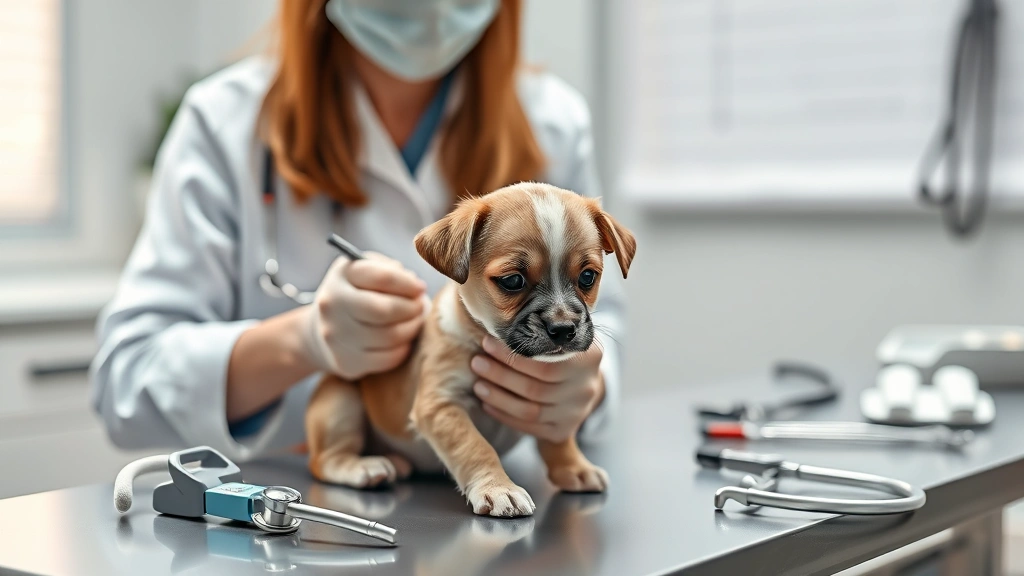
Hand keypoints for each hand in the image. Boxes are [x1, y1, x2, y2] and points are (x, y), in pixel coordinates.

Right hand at [301, 252, 426, 379]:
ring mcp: (336, 335)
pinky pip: (387, 358)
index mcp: (342, 274)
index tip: (420, 288)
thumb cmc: (358, 293)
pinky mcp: (345, 361)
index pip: (383, 277)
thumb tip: (416, 288)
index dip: (409, 284)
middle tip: (420, 306)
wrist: (324, 327)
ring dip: (411, 329)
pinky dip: (403, 349)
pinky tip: (403, 340)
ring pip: (389, 336)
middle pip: (384, 310)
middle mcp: (333, 304)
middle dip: (411, 308)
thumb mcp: (369, 271)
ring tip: (415, 322)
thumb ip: (392, 271)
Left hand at [470, 336, 604, 442]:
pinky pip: (528, 426)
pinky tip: (486, 404)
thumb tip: (500, 320)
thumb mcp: (561, 335)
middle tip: (476, 362)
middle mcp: (587, 387)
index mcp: (589, 357)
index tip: (486, 342)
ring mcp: (576, 413)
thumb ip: (542, 328)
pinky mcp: (562, 431)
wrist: (580, 384)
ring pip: (530, 410)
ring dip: (498, 397)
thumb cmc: (562, 351)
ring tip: (478, 384)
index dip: (512, 354)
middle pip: (536, 386)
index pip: (546, 360)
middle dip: (500, 374)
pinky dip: (504, 415)